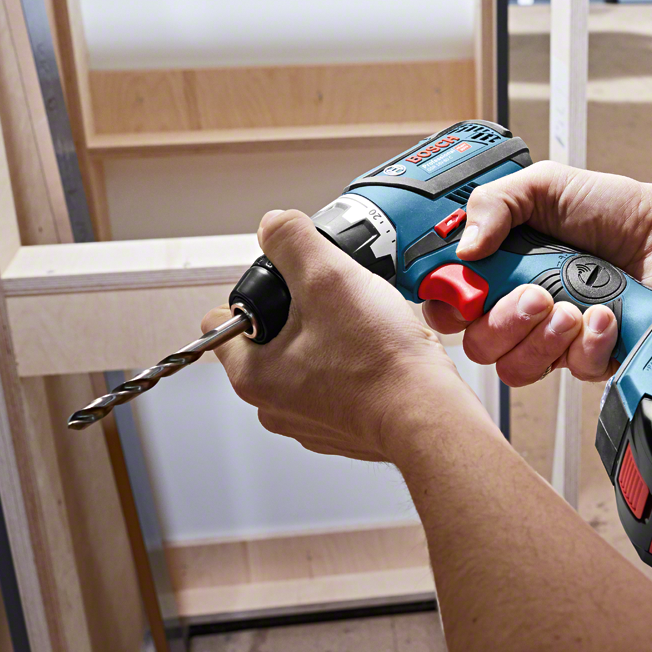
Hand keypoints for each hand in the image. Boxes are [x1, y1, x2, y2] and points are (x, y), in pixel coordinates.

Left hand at [203, 209, 482, 461]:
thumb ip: (291, 241)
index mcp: (252, 375)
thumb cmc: (381, 362)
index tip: (287, 286)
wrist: (429, 411)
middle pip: (269, 338)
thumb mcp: (329, 277)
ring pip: (307, 360)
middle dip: (299, 315)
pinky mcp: (343, 426)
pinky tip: (378, 355)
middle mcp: (273, 405)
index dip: (254, 292)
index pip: (223, 320)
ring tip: (363, 328)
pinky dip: (355, 367)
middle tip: (335, 303)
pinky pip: (339, 384)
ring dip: (330, 340)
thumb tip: (273, 225)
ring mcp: (309, 420)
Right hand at [423, 161, 651, 385]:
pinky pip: (570, 370)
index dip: (446, 302)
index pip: (446, 302)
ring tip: (572, 306)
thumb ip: (494, 203)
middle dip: (502, 321)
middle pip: (475, 344)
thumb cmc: (614, 211)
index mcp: (499, 267)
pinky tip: (605, 315)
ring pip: (515, 367)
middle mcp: (518, 306)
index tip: (462, 289)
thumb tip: (463, 247)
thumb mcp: (545, 186)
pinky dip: (589, 341)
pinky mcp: (587, 358)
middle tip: (533, 294)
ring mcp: (552, 337)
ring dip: (542, 336)